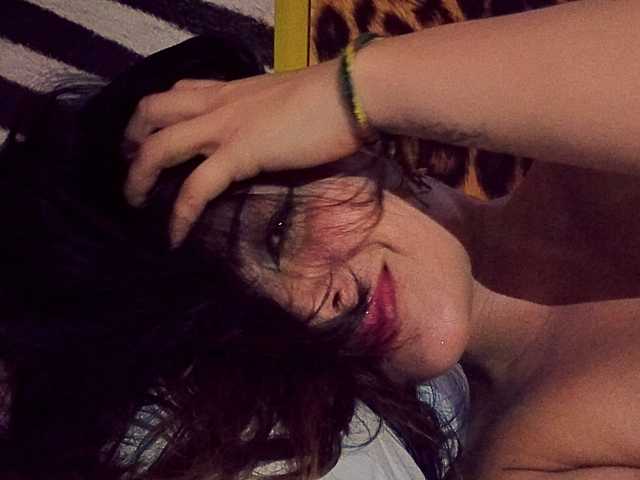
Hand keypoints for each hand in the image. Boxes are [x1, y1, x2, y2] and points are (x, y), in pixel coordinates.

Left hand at [123, 59, 362, 246]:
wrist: (353, 92)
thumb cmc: (331, 98)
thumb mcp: (286, 102)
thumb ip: (266, 116)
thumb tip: (267, 135)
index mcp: (231, 89)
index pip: (179, 90)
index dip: (156, 113)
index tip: (147, 135)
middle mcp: (218, 103)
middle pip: (152, 110)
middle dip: (131, 139)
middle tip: (128, 167)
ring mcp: (225, 126)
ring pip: (159, 146)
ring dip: (138, 176)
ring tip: (133, 204)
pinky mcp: (239, 153)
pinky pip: (196, 187)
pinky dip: (179, 213)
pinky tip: (174, 236)